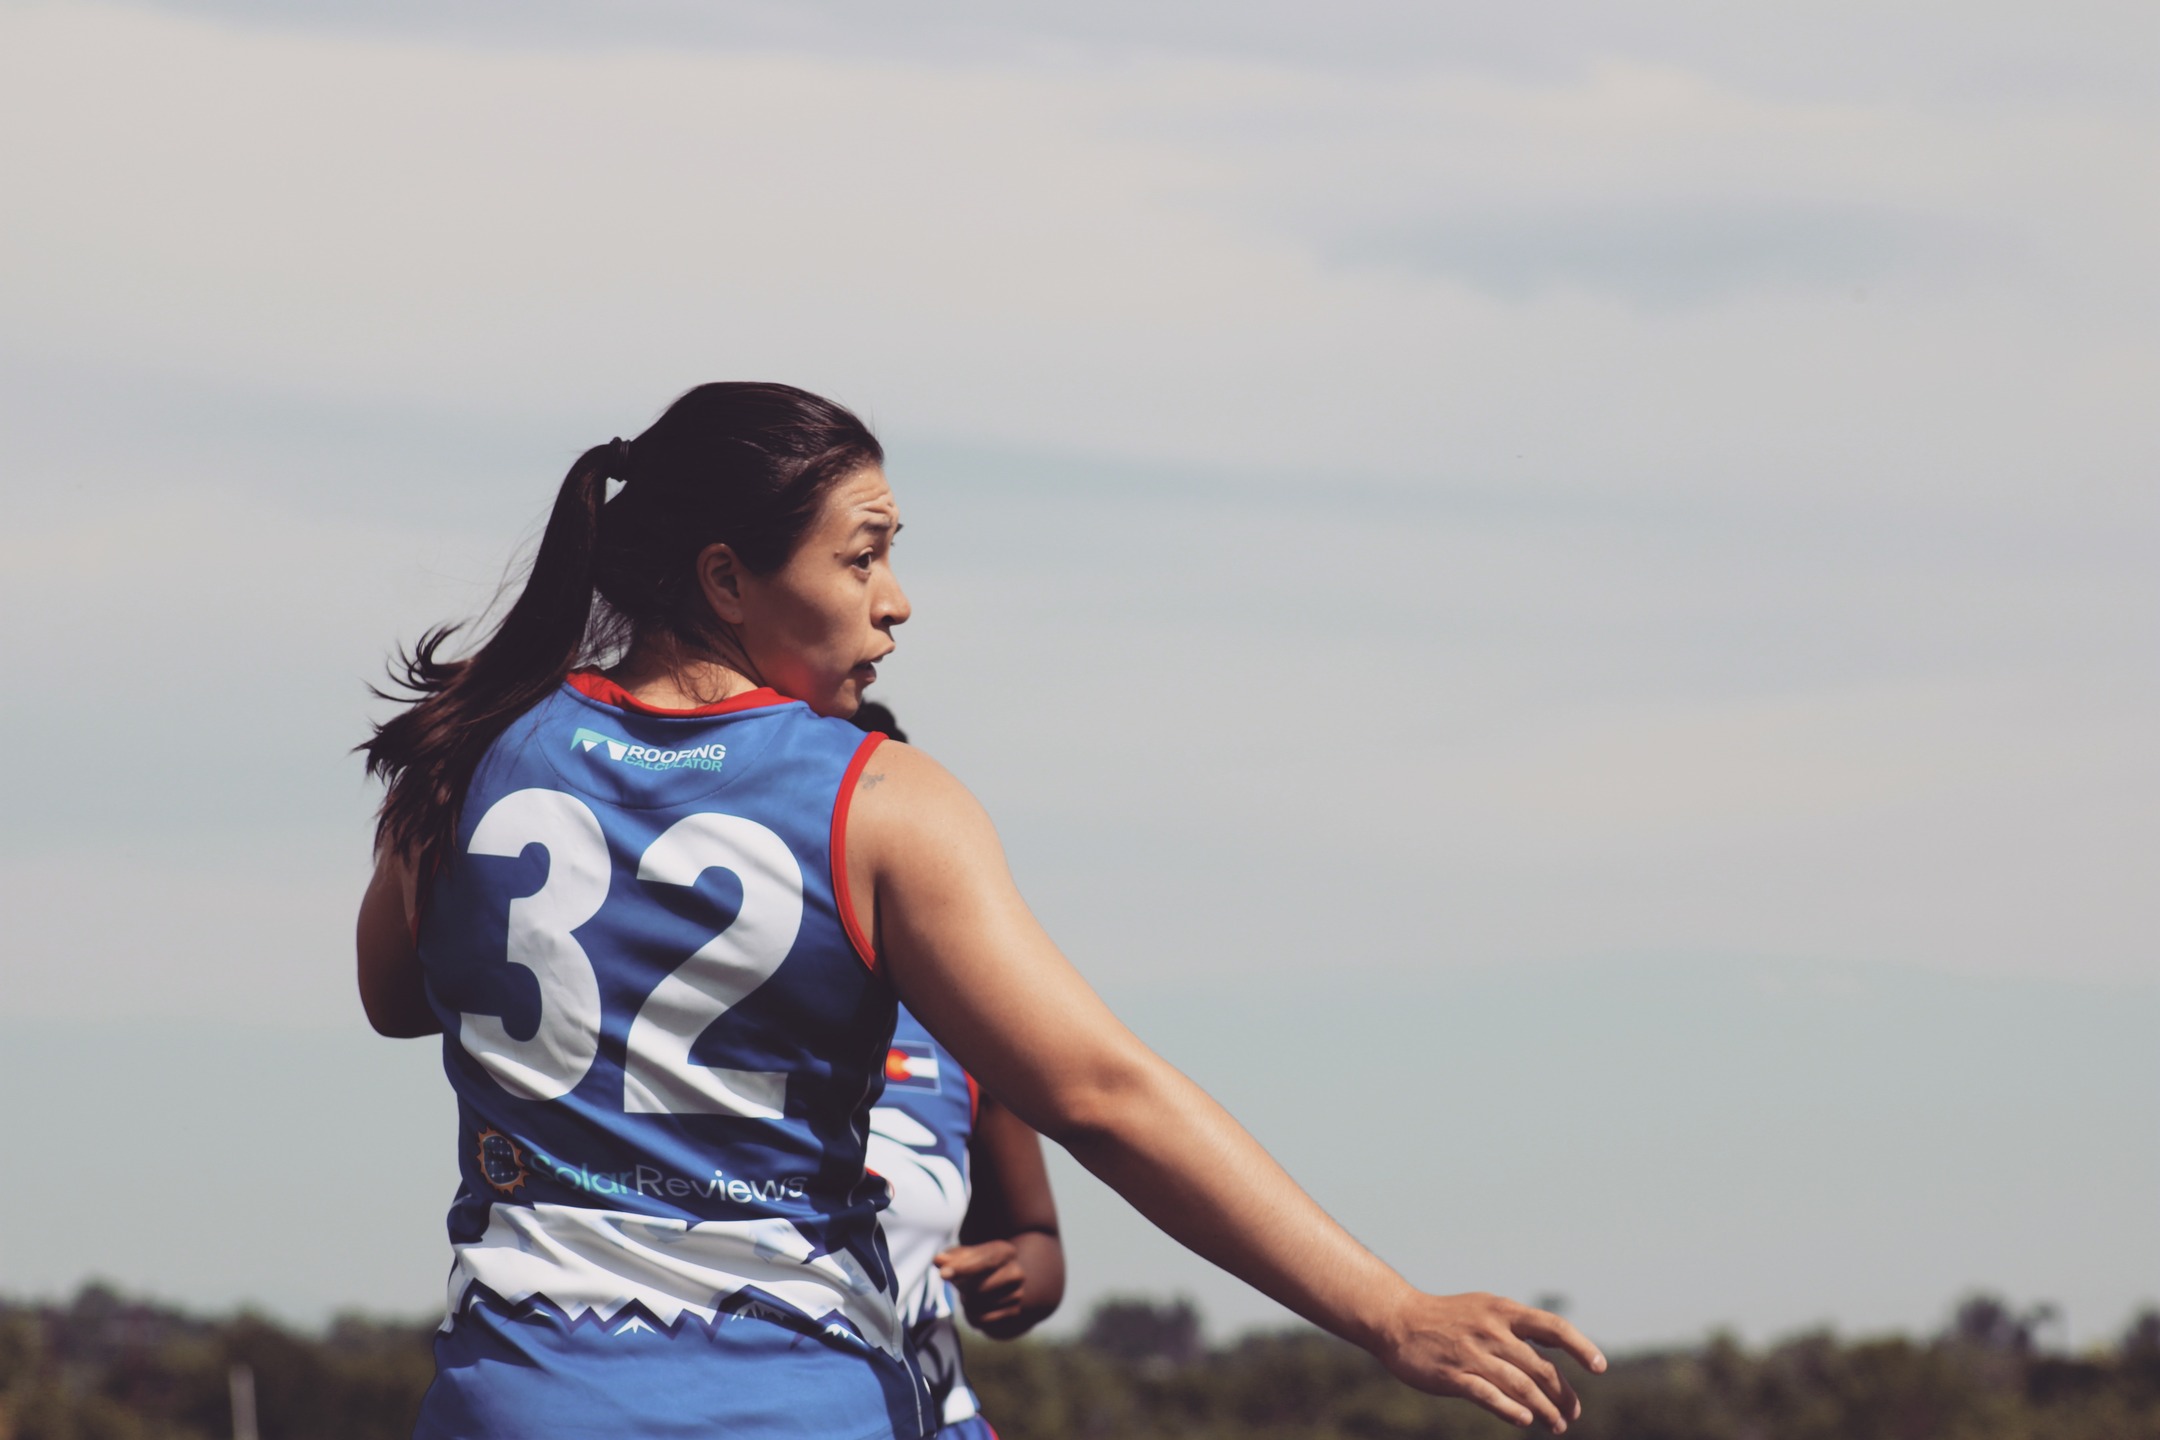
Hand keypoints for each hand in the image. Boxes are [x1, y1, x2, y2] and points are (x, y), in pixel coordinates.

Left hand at [934, 1240, 1028, 1333]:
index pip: (982, 1261)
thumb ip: (950, 1257)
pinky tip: (978, 1305)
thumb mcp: (964, 1256)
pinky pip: (981, 1319)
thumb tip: (939, 1260)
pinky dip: (973, 1315)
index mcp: (1005, 1251)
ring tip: (973, 1293)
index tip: (942, 1274)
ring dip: (966, 1302)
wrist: (1000, 1281)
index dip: (961, 1268)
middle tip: (963, 1283)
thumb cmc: (977, 1265)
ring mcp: (1018, 1293)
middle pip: (977, 1287)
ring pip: (977, 1305)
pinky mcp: (1013, 1312)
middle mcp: (1016, 1272)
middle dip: (963, 1288)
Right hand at [1374, 1291, 1605, 1432]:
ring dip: (1544, 1410)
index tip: (1600, 1367)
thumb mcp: (1484, 1309)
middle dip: (1562, 1395)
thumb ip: (1516, 1327)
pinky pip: (1488, 1395)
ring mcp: (1472, 1353)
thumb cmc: (1446, 1317)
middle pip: (1541, 1368)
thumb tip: (1554, 1345)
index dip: (1580, 1347)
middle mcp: (1492, 1331)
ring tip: (1556, 1425)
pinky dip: (1510, 1409)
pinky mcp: (1453, 1375)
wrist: (1397, 1320)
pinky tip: (1525, 1420)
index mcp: (1503, 1312)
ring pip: (1521, 1386)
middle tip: (1572, 1414)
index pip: (1553, 1327)